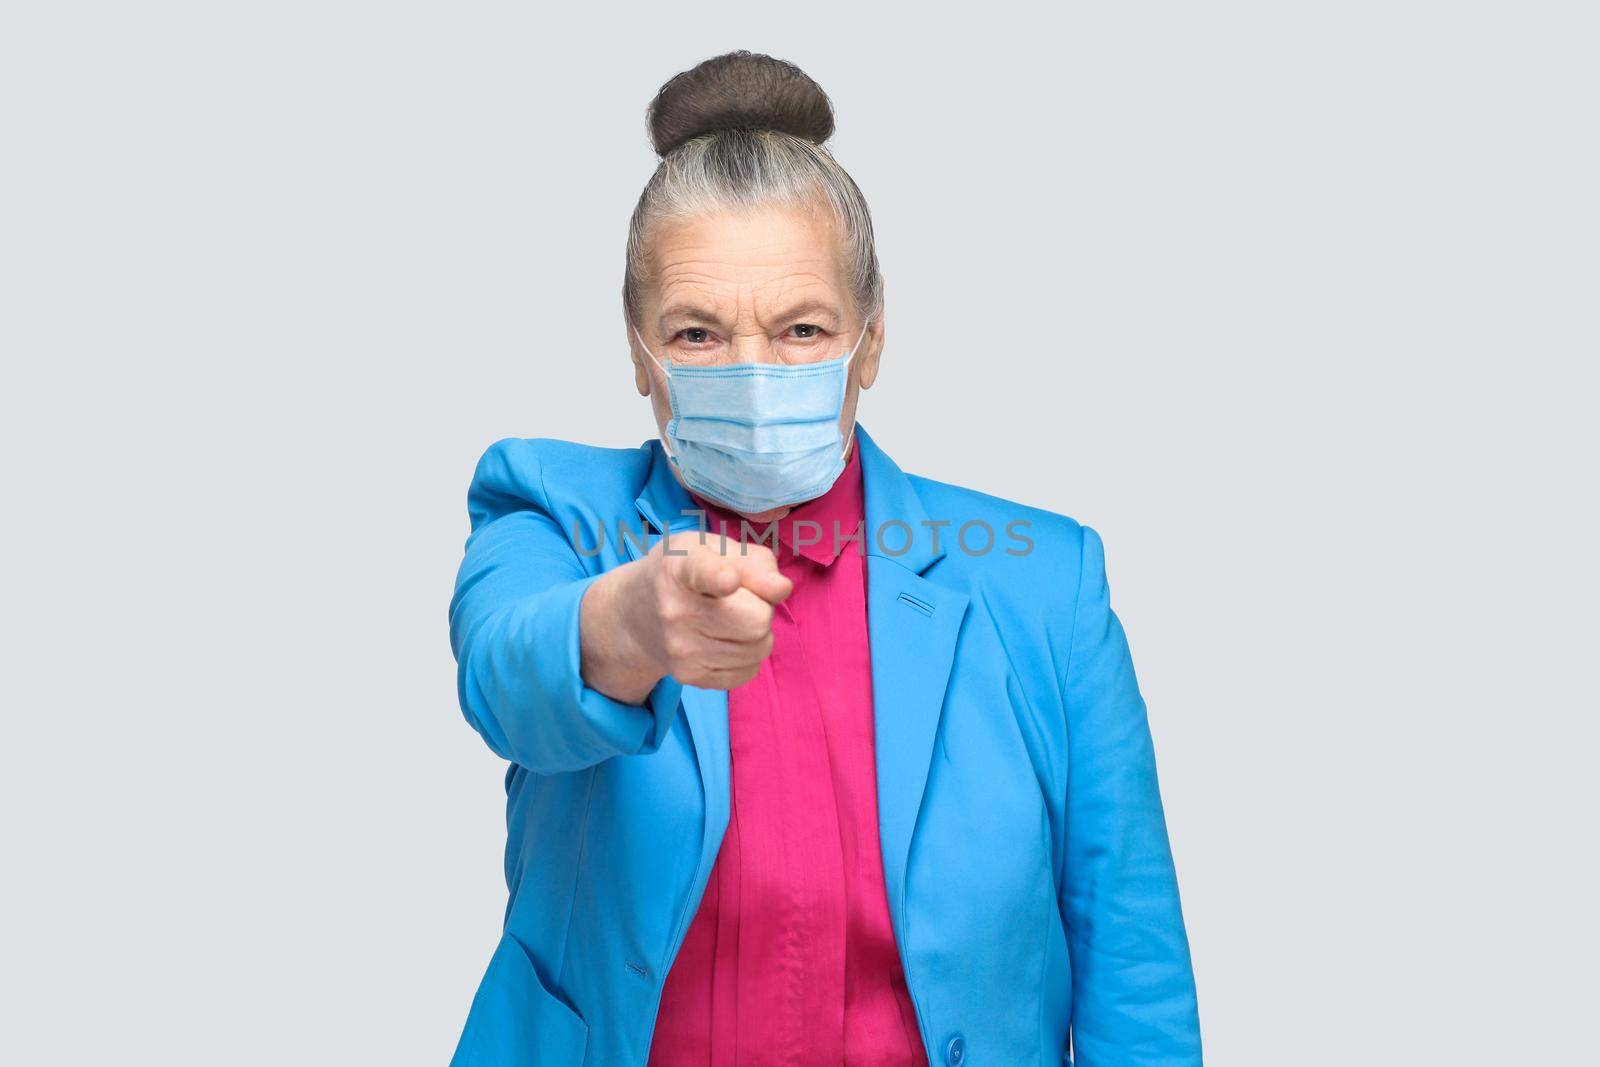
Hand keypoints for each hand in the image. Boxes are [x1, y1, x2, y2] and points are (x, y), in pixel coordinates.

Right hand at [580, 531, 792, 701]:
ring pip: (759, 648)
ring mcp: (680, 648)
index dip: (720, 577)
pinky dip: (748, 656)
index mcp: (680, 566)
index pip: (704, 574)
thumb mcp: (713, 548)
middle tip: (743, 600)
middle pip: (757, 620)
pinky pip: (749, 671)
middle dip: (762, 608)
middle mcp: (674, 609)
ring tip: (732, 619)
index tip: (728, 580)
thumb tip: (780, 589)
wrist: (635, 615)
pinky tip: (725, 640)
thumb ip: (754, 561)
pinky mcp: (689, 676)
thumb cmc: (685, 571)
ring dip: (758, 634)